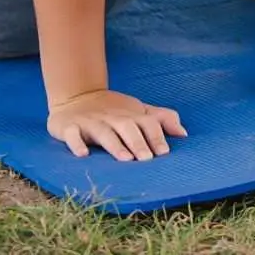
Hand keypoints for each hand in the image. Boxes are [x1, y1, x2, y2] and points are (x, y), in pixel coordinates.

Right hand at [46, 89, 185, 160]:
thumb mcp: (139, 111)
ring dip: (115, 145)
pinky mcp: (70, 127)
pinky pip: (72, 135)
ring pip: (104, 133)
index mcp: (131, 115)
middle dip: (139, 142)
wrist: (76, 95)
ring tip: (126, 159)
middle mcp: (113, 118)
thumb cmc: (114, 110)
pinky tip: (82, 155)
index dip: (156, 136)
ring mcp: (91, 122)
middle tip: (147, 159)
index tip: (164, 153)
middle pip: (128, 128)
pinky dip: (76, 144)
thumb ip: (162, 119)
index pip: (147, 123)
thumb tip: (184, 133)